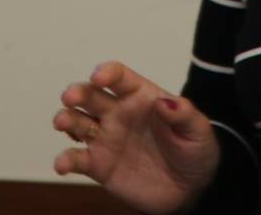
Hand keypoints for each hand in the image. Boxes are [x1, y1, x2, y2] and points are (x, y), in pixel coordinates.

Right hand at [52, 60, 221, 213]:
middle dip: (77, 92)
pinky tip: (62, 164)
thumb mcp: (198, 131)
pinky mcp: (99, 165)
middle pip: (90, 95)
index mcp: (140, 96)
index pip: (118, 77)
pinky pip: (77, 159)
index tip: (99, 77)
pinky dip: (65, 160)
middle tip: (70, 97)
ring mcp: (106, 138)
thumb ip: (184, 115)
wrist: (189, 189)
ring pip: (76, 122)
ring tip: (62, 123)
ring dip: (65, 119)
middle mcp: (117, 113)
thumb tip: (166, 102)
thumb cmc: (195, 151)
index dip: (107, 72)